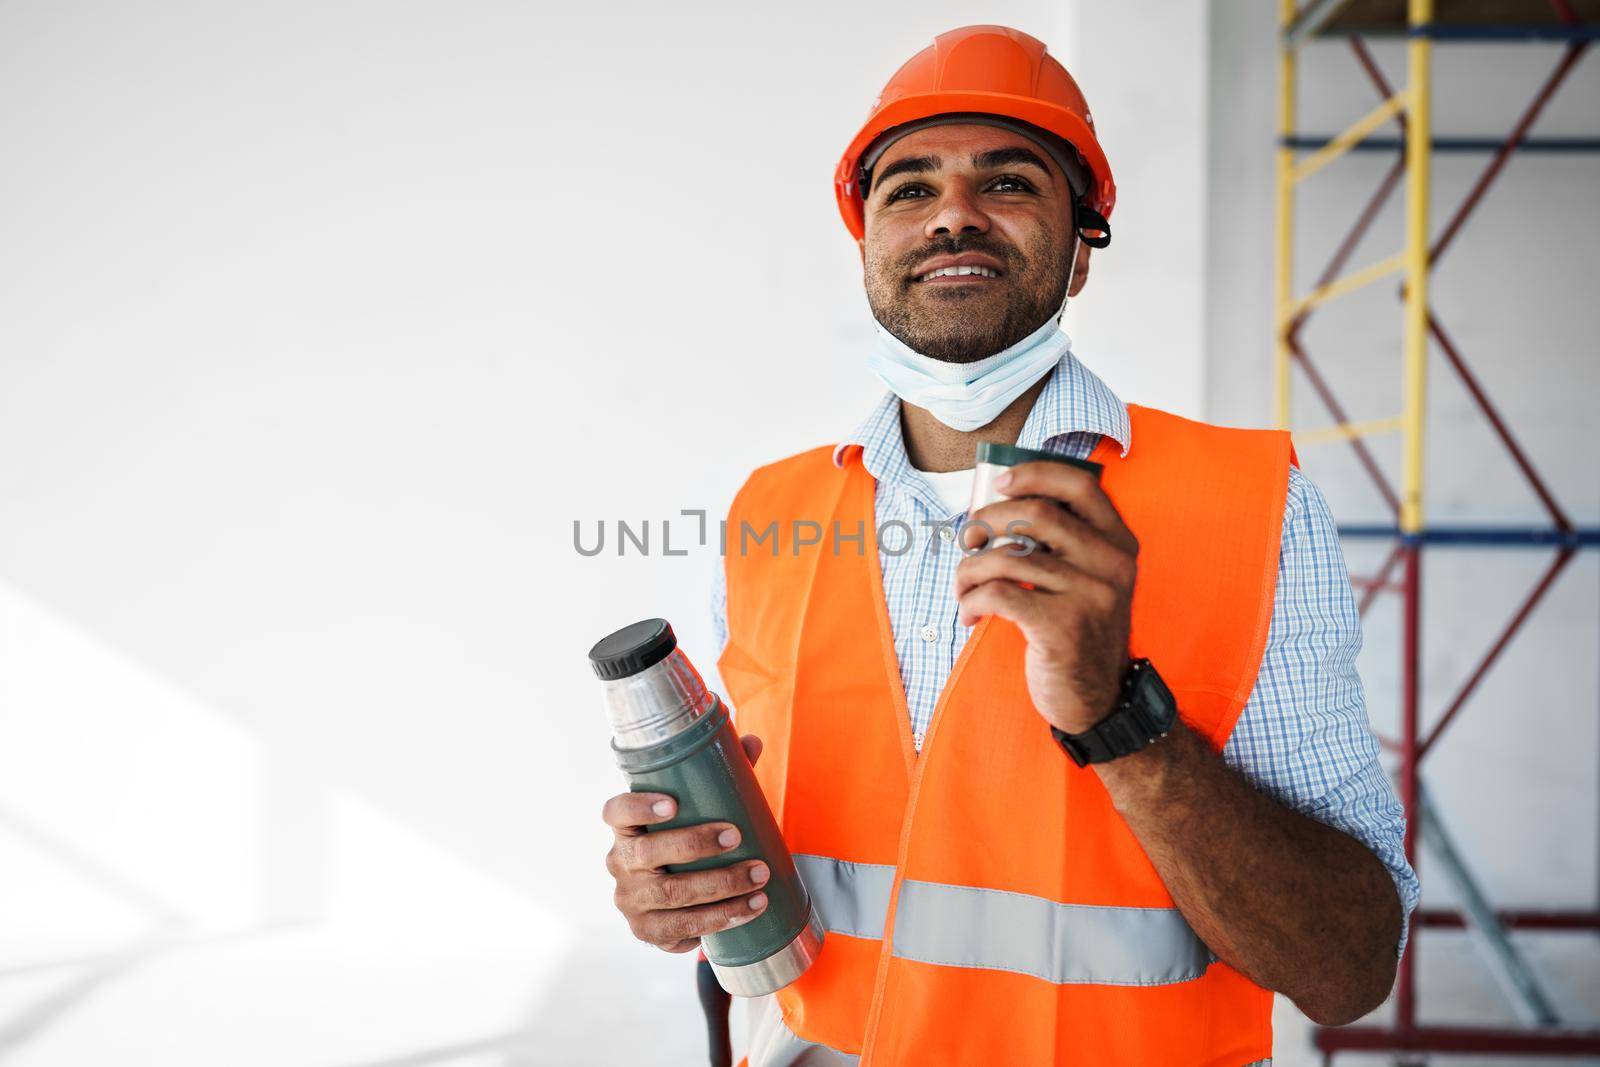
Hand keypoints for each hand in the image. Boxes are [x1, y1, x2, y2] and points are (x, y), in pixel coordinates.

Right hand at [602, 733, 770, 953]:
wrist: (672, 899)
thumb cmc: (685, 839)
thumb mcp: (696, 809)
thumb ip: (721, 774)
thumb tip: (751, 743)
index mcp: (624, 828)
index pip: (616, 812)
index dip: (639, 806)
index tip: (674, 803)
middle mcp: (620, 864)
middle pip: (648, 853)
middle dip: (696, 845)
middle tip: (737, 837)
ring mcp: (631, 901)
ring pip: (671, 897)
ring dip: (720, 888)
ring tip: (759, 877)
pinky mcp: (648, 932)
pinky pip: (682, 930)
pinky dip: (720, 921)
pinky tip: (749, 911)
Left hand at [955, 461, 1137, 733]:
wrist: (1097, 699)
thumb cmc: (1078, 630)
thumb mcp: (1088, 580)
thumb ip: (1064, 543)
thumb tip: (998, 506)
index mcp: (1119, 544)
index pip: (1082, 486)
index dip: (1036, 475)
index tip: (999, 483)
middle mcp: (1111, 564)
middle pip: (1036, 515)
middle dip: (988, 520)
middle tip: (967, 539)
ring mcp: (1090, 596)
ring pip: (1007, 558)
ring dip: (969, 571)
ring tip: (962, 589)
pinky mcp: (1062, 627)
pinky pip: (998, 595)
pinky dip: (971, 601)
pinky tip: (968, 614)